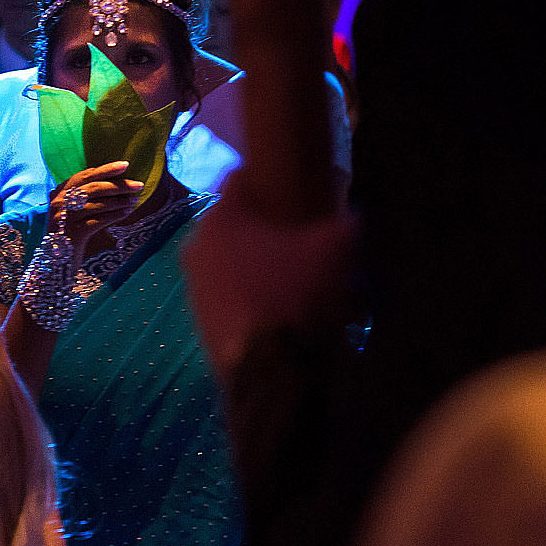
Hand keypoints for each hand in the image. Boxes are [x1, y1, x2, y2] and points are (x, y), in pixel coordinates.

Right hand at [49, 161, 144, 249]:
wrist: (54, 263)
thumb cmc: (68, 234)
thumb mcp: (71, 212)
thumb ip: (84, 197)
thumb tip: (116, 184)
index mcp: (59, 193)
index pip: (84, 176)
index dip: (105, 169)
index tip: (125, 165)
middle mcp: (59, 203)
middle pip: (93, 188)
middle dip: (118, 185)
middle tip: (138, 185)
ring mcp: (64, 218)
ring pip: (97, 204)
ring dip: (120, 201)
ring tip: (134, 200)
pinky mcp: (72, 233)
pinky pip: (98, 221)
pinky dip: (115, 216)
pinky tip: (126, 213)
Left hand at [180, 174, 356, 382]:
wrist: (267, 366)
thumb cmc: (296, 291)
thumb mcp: (335, 249)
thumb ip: (345, 224)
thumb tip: (351, 219)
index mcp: (221, 218)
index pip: (239, 180)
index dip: (269, 179)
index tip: (291, 186)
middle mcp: (197, 247)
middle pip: (239, 227)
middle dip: (271, 232)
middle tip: (303, 240)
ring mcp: (194, 286)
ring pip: (236, 265)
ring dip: (266, 269)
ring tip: (304, 284)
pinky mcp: (200, 320)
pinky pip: (234, 297)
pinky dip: (259, 299)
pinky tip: (289, 314)